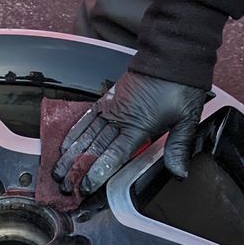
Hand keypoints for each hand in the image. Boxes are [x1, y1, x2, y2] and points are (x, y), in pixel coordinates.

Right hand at [52, 71, 205, 194]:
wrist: (171, 57)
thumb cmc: (180, 87)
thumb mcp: (186, 120)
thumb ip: (177, 148)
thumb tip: (179, 174)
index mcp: (138, 127)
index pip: (113, 156)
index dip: (97, 173)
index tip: (85, 187)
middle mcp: (120, 119)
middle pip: (93, 149)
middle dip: (76, 170)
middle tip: (65, 186)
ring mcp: (111, 108)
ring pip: (85, 136)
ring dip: (70, 155)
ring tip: (57, 171)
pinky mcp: (108, 99)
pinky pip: (86, 118)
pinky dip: (74, 132)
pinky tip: (65, 145)